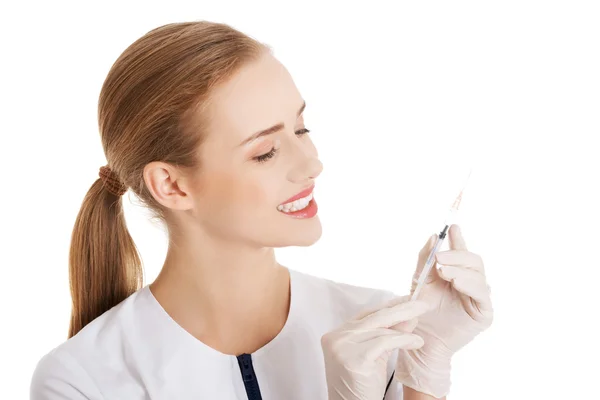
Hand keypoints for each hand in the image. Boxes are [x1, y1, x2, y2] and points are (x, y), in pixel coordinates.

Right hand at [321, 296, 429, 399]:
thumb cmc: (361, 387)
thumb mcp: (376, 356)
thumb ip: (388, 334)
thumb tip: (408, 316)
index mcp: (336, 335)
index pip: (366, 314)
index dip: (389, 306)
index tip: (407, 300)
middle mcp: (336, 337)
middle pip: (374, 317)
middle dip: (401, 309)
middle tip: (422, 304)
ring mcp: (342, 347)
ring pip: (381, 329)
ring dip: (406, 330)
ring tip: (420, 333)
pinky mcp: (354, 357)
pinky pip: (386, 342)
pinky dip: (404, 340)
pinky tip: (416, 342)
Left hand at [394, 224, 493, 397]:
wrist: (420, 339)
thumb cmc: (420, 311)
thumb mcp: (420, 280)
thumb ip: (426, 259)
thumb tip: (433, 236)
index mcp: (457, 273)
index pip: (461, 252)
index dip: (458, 238)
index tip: (453, 226)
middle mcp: (470, 283)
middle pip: (473, 260)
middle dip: (456, 256)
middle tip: (439, 258)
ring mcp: (479, 297)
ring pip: (478, 274)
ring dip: (459, 270)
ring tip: (443, 271)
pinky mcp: (484, 313)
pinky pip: (482, 294)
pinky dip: (469, 284)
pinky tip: (456, 283)